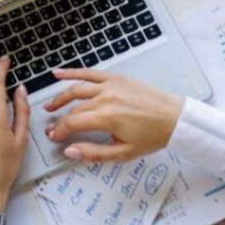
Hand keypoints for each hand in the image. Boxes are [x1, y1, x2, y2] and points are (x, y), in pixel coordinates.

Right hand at [43, 68, 182, 162]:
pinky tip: (59, 73)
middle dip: (60, 118)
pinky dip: (73, 72)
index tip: (54, 137)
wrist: (174, 118)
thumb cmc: (152, 136)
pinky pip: (90, 73)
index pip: (72, 122)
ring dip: (61, 96)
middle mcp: (106, 98)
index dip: (60, 130)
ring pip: (77, 88)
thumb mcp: (123, 152)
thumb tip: (70, 152)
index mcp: (107, 117)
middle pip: (74, 107)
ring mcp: (111, 85)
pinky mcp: (117, 78)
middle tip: (52, 126)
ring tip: (50, 105)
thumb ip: (94, 153)